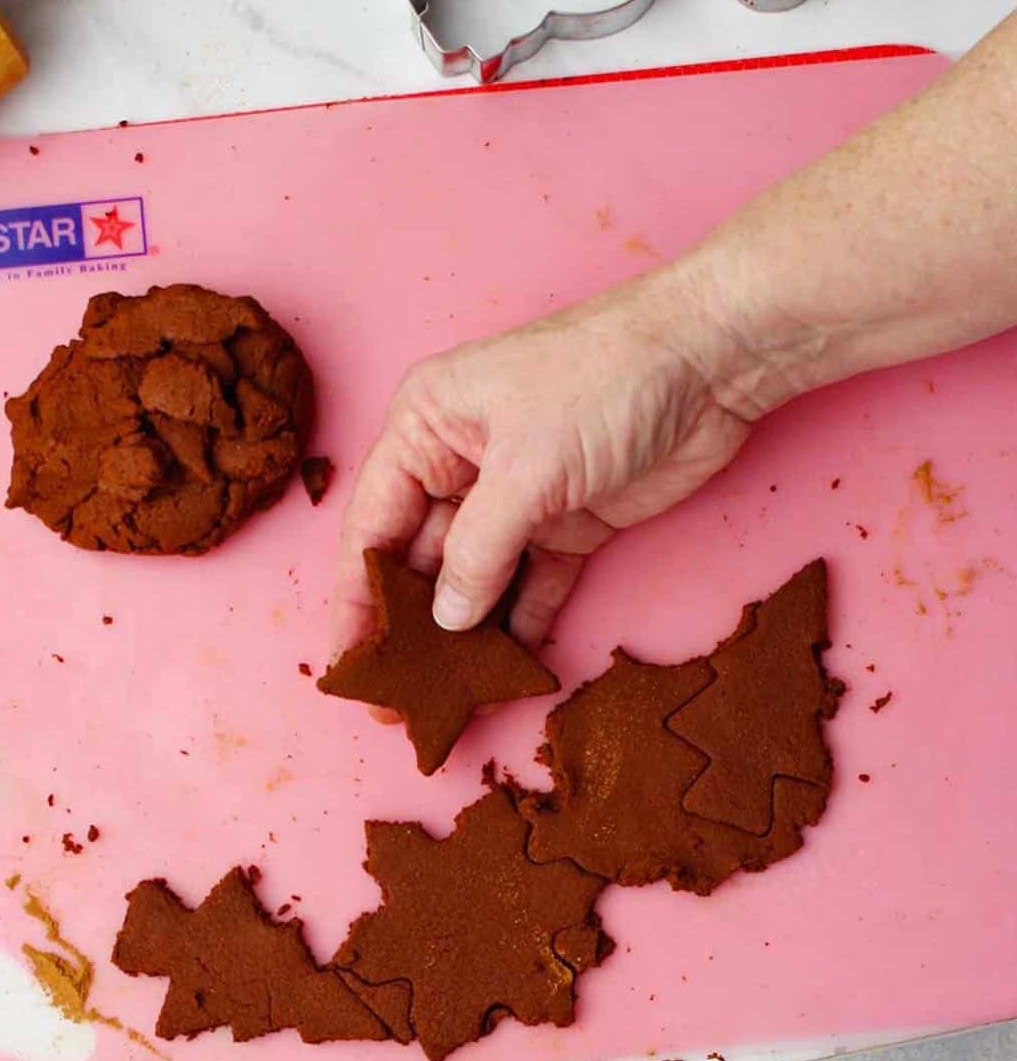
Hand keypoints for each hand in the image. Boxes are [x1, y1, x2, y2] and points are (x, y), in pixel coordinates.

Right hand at [333, 261, 764, 656]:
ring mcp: (517, 496)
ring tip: (447, 699)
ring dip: (463, 638)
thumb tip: (447, 620)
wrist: (711, 361)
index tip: (348, 663)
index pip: (371, 526)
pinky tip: (507, 673)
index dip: (356, 599)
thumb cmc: (604, 379)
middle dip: (409, 631)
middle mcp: (462, 463)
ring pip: (475, 581)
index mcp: (427, 428)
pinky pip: (533, 586)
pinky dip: (522, 626)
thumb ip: (478, 551)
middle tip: (397, 699)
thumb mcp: (525, 468)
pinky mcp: (569, 522)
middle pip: (418, 560)